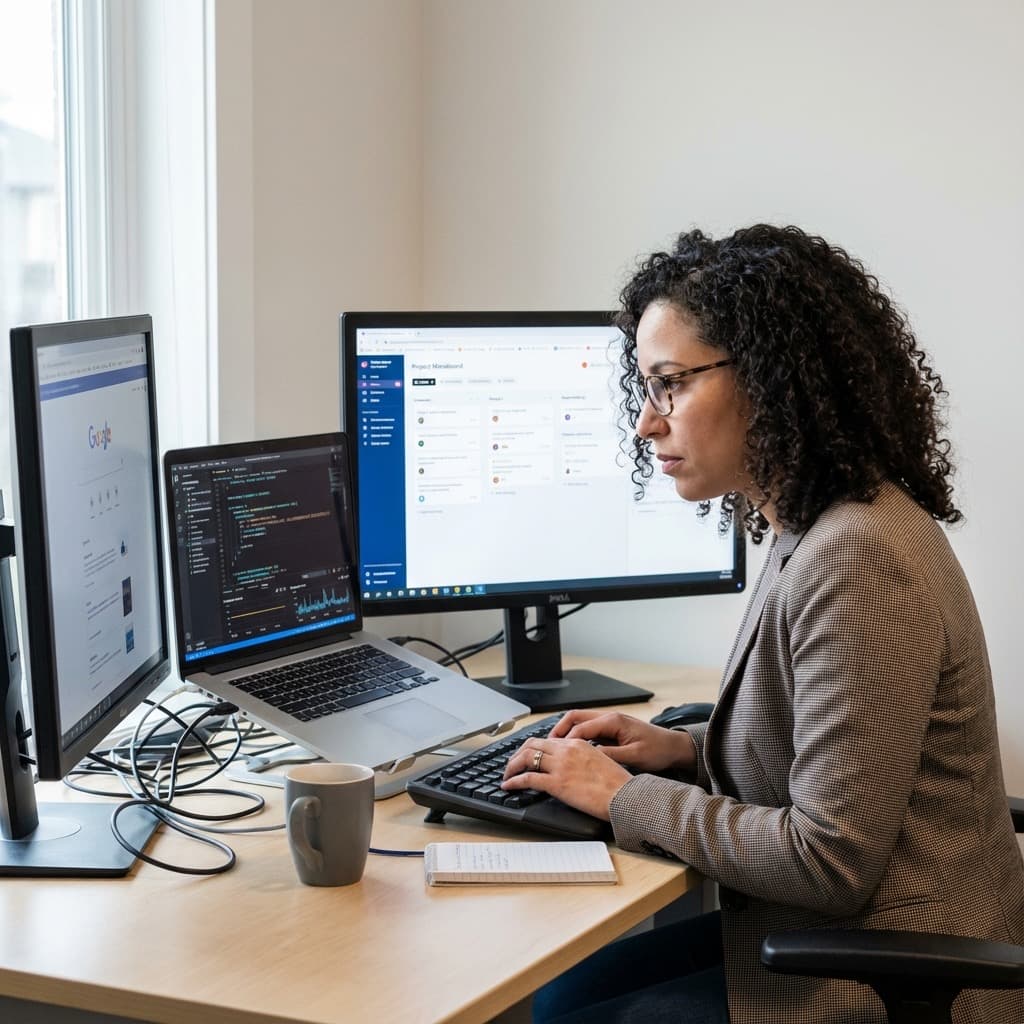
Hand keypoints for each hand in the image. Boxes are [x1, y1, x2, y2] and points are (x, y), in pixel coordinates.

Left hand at [501, 736, 631, 820]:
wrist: (625, 796)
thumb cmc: (618, 784)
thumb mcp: (601, 761)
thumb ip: (583, 758)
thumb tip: (572, 766)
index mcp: (578, 743)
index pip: (547, 740)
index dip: (533, 748)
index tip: (527, 756)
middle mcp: (566, 750)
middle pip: (532, 744)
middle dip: (518, 754)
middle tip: (512, 764)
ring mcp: (560, 766)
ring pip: (525, 758)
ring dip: (512, 766)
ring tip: (507, 775)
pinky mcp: (557, 783)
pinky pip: (527, 778)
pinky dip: (514, 781)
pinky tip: (508, 786)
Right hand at [548, 709, 696, 774]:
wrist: (674, 747)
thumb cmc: (658, 750)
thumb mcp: (634, 757)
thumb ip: (610, 756)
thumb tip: (588, 757)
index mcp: (613, 721)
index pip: (581, 727)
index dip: (565, 740)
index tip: (554, 751)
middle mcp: (609, 717)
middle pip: (575, 717)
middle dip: (559, 730)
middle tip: (547, 745)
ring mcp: (610, 722)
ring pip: (580, 722)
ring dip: (567, 732)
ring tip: (555, 747)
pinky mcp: (612, 730)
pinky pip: (589, 730)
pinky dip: (577, 737)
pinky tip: (573, 750)